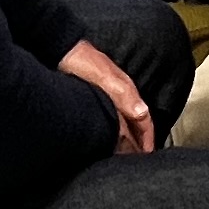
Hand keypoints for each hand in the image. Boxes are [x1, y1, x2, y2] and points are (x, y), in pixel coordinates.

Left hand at [56, 36, 155, 156]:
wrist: (60, 48)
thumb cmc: (81, 61)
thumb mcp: (103, 78)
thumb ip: (123, 95)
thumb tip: (142, 113)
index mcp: (126, 89)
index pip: (144, 118)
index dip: (147, 138)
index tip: (148, 156)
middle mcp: (120, 93)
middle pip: (136, 121)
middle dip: (139, 140)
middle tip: (138, 159)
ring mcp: (108, 94)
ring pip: (124, 120)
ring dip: (127, 136)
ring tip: (124, 153)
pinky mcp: (95, 95)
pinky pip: (112, 117)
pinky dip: (114, 130)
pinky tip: (106, 137)